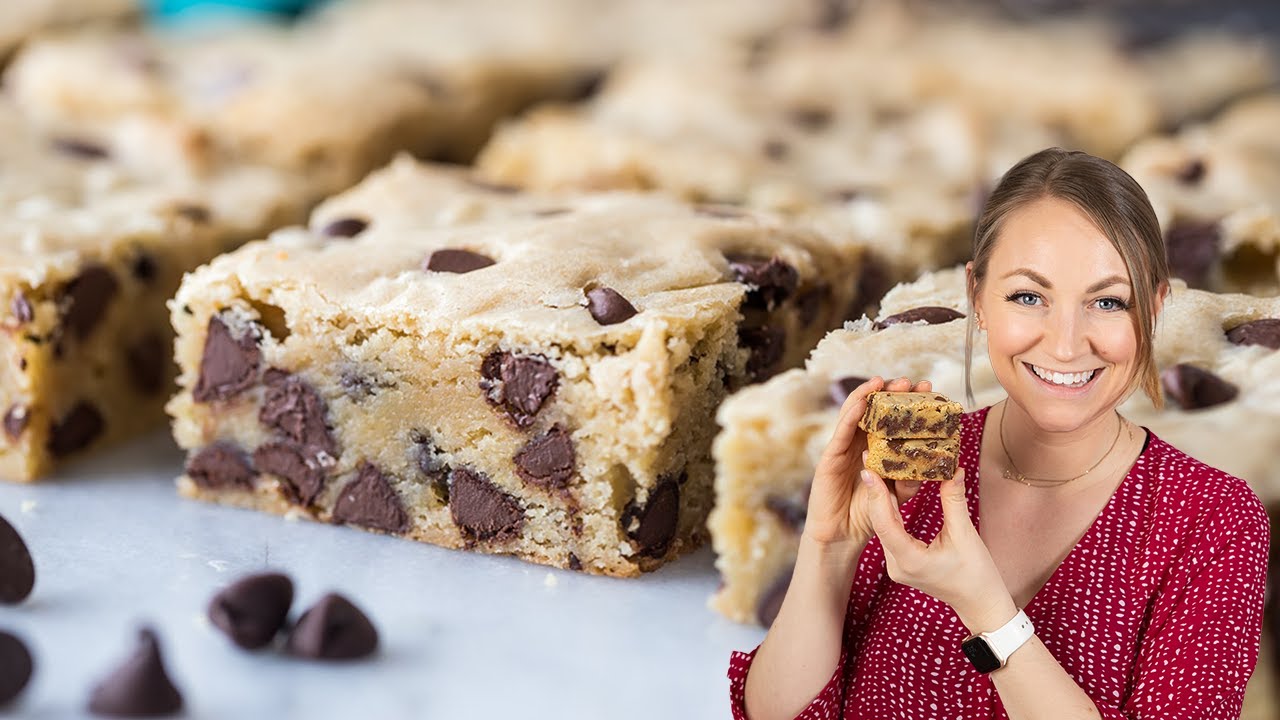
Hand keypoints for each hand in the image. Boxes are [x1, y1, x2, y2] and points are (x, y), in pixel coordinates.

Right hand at [802, 376, 931, 551]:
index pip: (891, 420)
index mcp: (874, 449)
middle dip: (890, 394)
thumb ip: (907, 481)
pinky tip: (861, 402)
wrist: (842, 537)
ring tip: (882, 382)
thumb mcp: (895, 497)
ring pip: (854, 415)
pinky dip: (850, 415)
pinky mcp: (829, 457)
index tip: (927, 391)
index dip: (906, 404)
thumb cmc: (866, 515)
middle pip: (873, 412)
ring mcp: (842, 449)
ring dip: (867, 396)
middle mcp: (857, 444)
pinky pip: (841, 432)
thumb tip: (928, 465)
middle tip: (910, 382)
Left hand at [862, 464, 1016, 631]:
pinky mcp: (901, 562)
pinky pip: (891, 532)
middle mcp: (896, 565)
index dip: (876, 494)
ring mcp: (897, 565)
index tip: (869, 469)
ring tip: (876, 468)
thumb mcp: (965, 535)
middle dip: (876, 490)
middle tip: (870, 458)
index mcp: (909, 561)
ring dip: (881, 499)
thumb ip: (953, 500)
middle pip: (881, 522)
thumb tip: (951, 468)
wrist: (979, 603)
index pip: (885, 523)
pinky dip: (890, 511)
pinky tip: (888, 489)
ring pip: (884, 526)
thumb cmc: (977, 574)